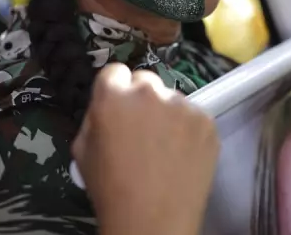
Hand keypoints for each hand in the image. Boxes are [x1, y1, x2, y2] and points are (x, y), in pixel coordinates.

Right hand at [72, 64, 219, 234]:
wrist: (153, 222)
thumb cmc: (111, 191)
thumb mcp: (83, 151)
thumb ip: (94, 117)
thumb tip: (107, 106)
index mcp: (113, 97)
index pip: (114, 71)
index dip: (115, 89)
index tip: (119, 107)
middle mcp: (150, 92)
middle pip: (145, 81)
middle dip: (142, 99)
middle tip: (142, 130)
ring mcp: (182, 105)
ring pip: (172, 99)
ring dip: (168, 114)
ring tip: (165, 149)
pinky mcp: (207, 120)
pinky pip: (194, 116)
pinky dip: (189, 130)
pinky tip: (182, 155)